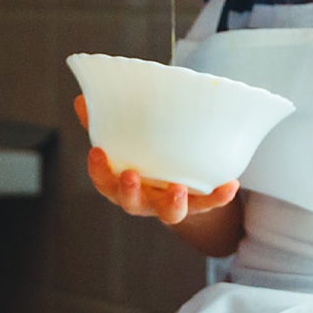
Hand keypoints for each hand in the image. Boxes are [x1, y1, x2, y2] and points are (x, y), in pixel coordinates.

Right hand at [75, 95, 238, 222]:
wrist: (179, 186)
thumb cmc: (144, 157)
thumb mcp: (125, 140)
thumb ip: (105, 121)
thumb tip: (82, 98)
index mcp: (121, 182)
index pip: (103, 181)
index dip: (98, 170)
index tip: (96, 152)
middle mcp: (143, 199)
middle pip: (131, 203)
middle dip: (129, 192)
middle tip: (131, 176)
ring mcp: (169, 205)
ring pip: (168, 213)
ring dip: (172, 204)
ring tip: (178, 189)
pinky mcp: (196, 206)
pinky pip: (208, 205)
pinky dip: (218, 197)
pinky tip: (230, 184)